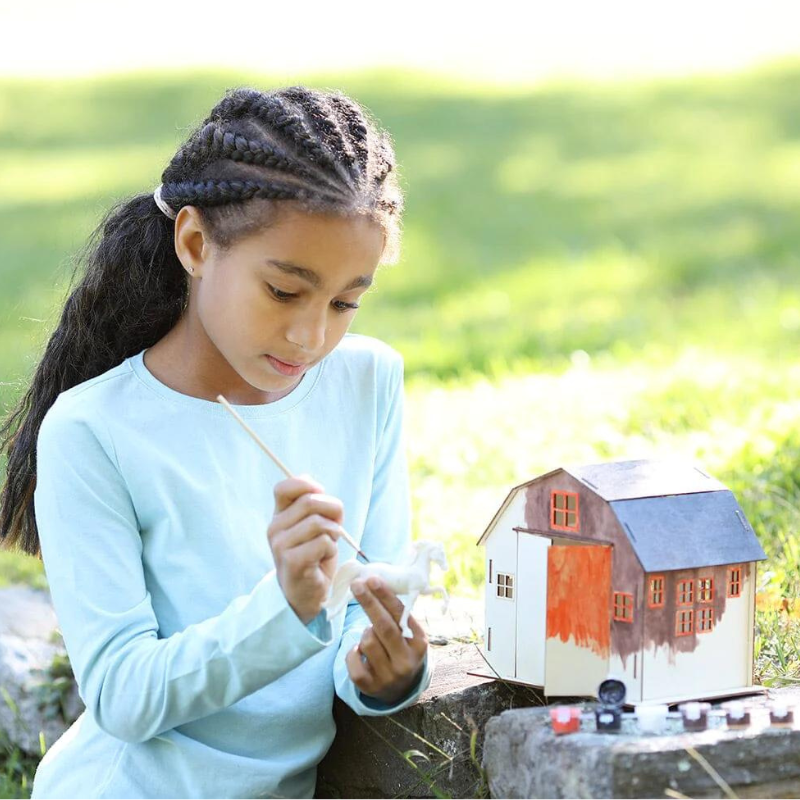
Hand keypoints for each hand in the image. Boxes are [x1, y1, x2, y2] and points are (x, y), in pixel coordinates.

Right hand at [268, 474, 345, 624]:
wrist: (307, 594)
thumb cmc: (314, 556)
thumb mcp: (313, 526)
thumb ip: (314, 505)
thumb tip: (316, 487)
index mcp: (279, 516)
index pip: (284, 487)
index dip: (306, 485)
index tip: (320, 495)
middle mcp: (274, 528)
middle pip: (311, 501)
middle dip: (332, 511)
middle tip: (335, 527)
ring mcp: (281, 545)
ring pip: (319, 522)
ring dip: (333, 533)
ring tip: (327, 546)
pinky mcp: (292, 561)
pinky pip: (323, 542)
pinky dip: (331, 549)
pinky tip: (324, 559)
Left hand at [346, 576, 428, 705]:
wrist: (400, 689)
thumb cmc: (401, 649)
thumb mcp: (409, 634)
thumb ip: (398, 615)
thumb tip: (374, 583)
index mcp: (419, 643)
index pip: (401, 615)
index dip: (385, 596)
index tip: (372, 579)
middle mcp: (407, 661)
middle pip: (384, 626)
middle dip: (369, 602)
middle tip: (357, 584)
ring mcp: (389, 676)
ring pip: (367, 641)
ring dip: (364, 633)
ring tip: (371, 637)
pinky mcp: (370, 687)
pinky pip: (353, 660)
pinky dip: (352, 651)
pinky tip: (360, 652)